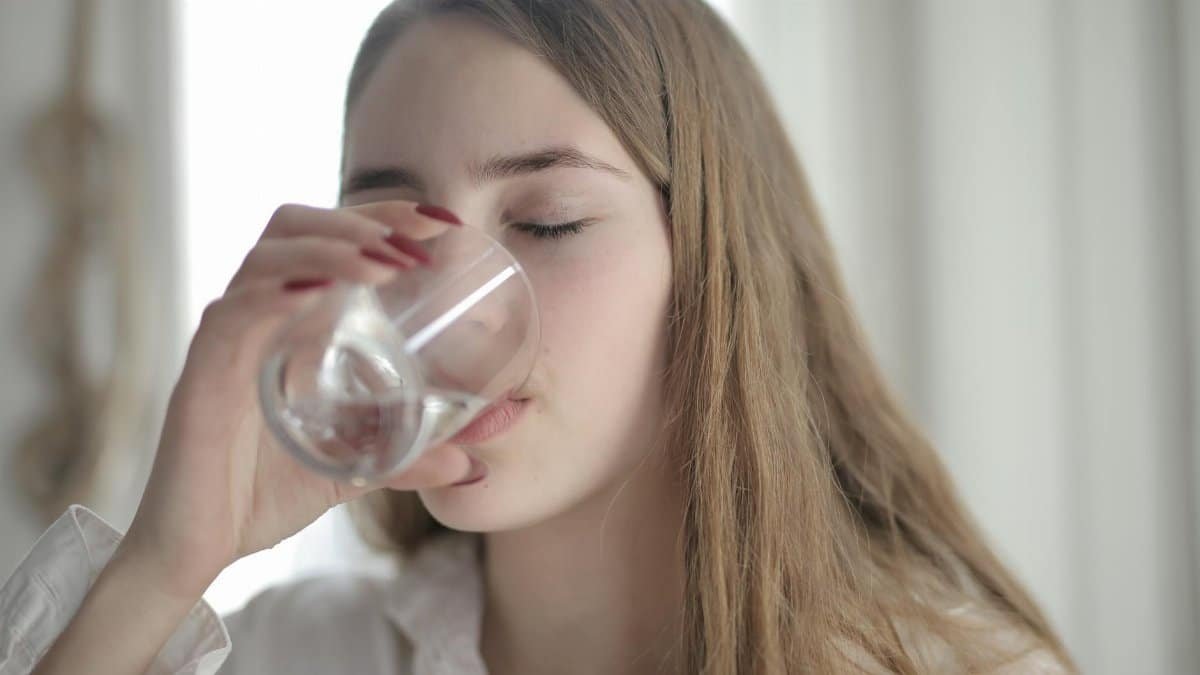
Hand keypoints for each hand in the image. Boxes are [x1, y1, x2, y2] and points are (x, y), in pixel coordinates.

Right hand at [121, 201, 470, 595]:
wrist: (198, 548)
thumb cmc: (263, 495)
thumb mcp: (354, 471)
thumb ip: (408, 460)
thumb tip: (471, 464)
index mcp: (291, 323)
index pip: (330, 240)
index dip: (381, 218)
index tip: (441, 222)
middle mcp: (257, 316)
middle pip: (297, 226)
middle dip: (361, 220)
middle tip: (419, 237)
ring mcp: (228, 338)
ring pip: (268, 257)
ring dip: (331, 249)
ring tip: (385, 264)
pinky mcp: (203, 372)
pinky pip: (234, 314)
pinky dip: (276, 294)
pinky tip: (318, 295)